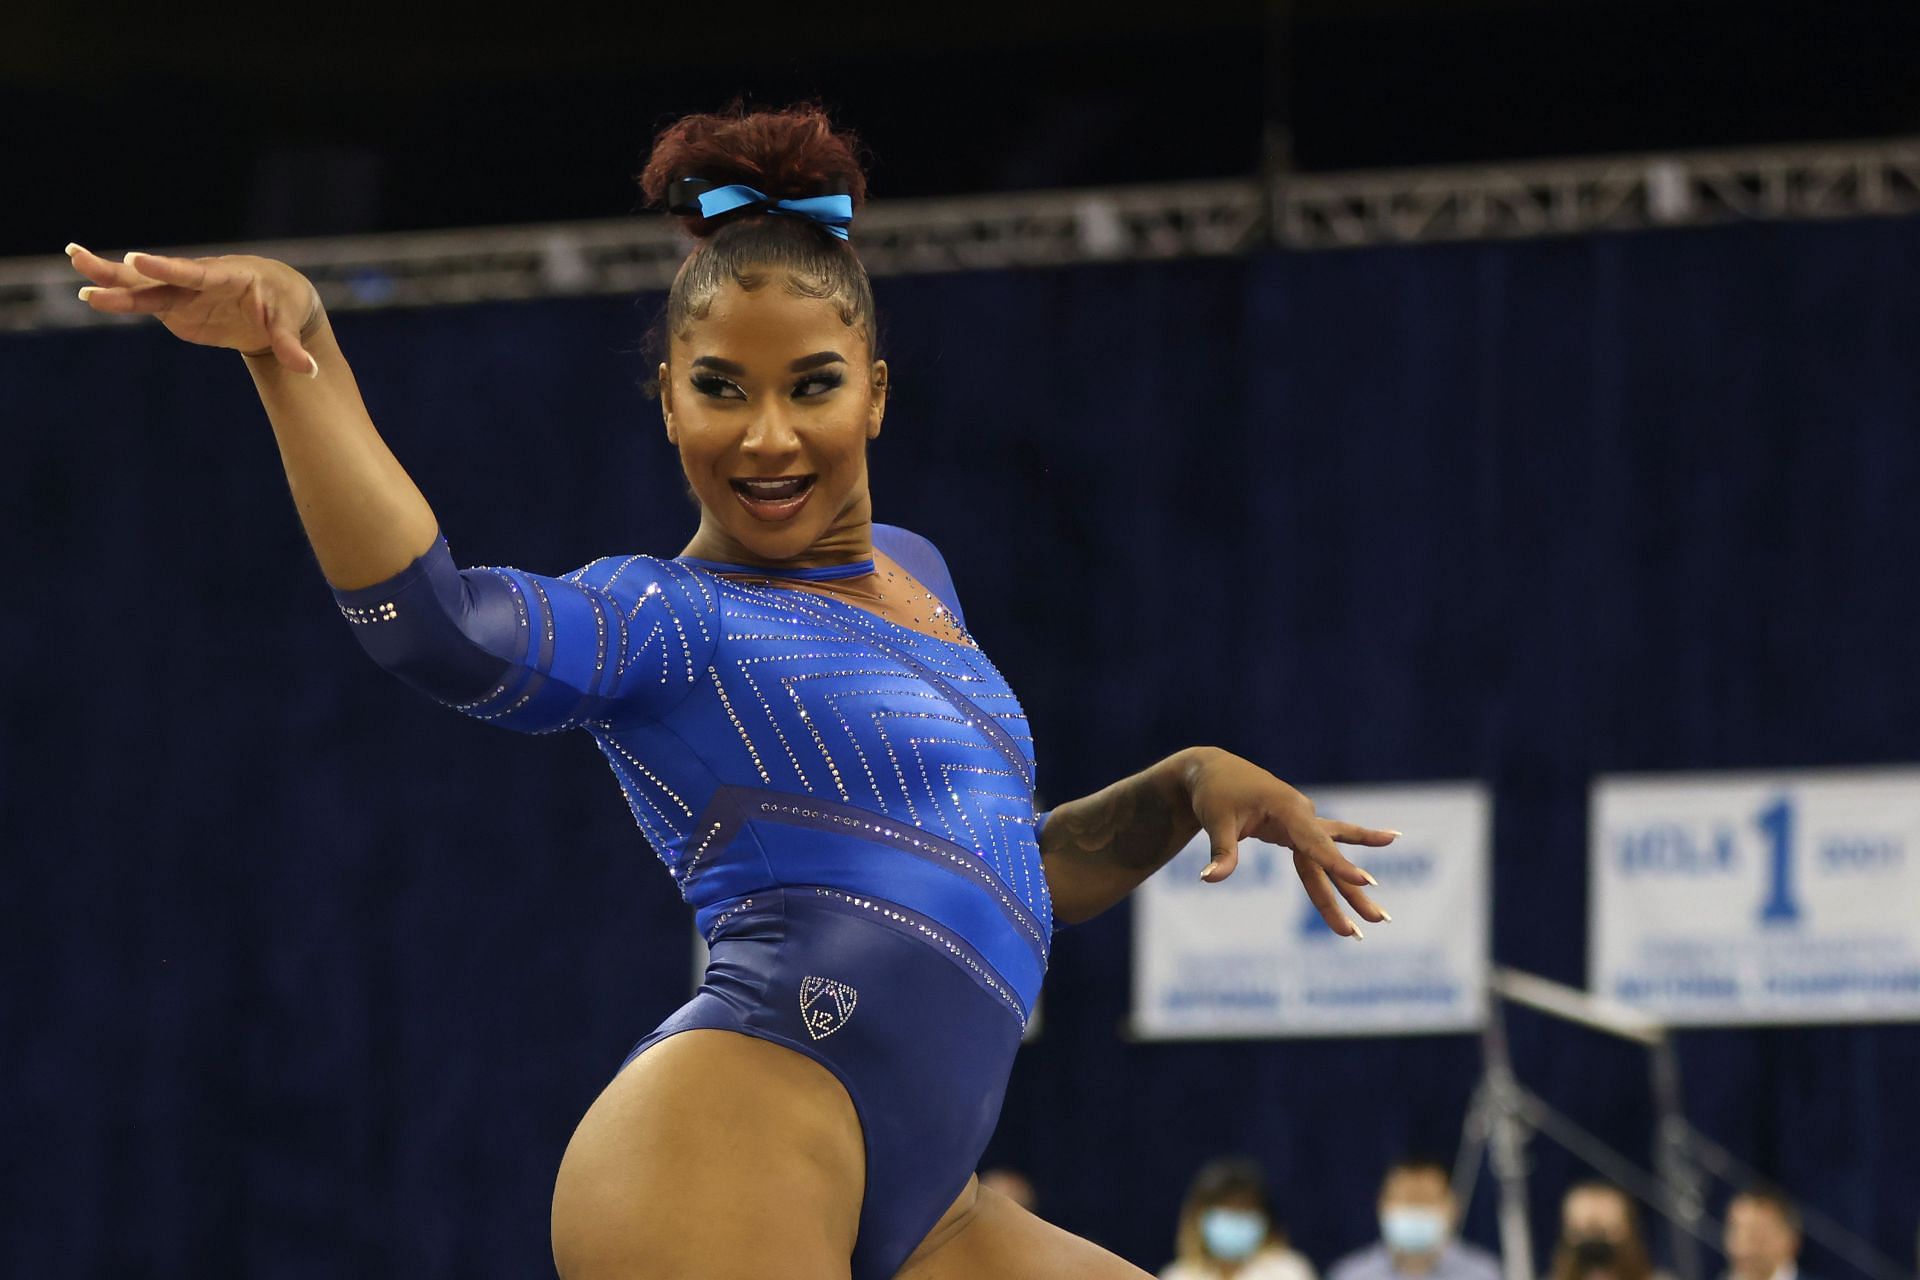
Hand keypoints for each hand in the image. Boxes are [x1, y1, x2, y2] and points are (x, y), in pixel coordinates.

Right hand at [66, 243, 323, 375]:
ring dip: (110, 277)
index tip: (137, 260)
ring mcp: (184, 292)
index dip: (166, 267)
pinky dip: (118, 294)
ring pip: (143, 285)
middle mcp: (199, 280)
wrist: (277, 299)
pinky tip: (89, 290)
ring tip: (74, 261)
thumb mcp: (290, 325)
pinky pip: (143, 298)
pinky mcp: (174, 305)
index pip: (194, 272)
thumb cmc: (285, 306)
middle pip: (157, 276)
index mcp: (228, 278)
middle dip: (124, 271)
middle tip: (84, 260)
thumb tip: (308, 370)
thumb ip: (291, 346)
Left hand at [1183, 748, 1398, 937]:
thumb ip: (1221, 851)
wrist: (1212, 771)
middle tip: (1380, 920)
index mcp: (1288, 809)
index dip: (1339, 865)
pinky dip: (1345, 857)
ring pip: (1330, 859)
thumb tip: (1208, 878)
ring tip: (1381, 916)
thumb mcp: (1216, 821)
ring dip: (1351, 887)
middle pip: (1330, 858)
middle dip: (1353, 891)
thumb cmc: (1215, 794)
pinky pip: (1325, 848)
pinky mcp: (1296, 829)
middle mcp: (1302, 814)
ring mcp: (1302, 822)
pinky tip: (1385, 841)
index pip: (1316, 844)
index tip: (1365, 881)